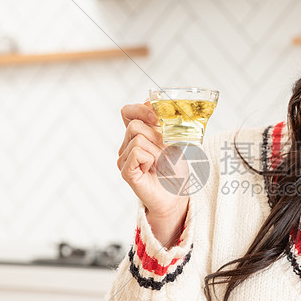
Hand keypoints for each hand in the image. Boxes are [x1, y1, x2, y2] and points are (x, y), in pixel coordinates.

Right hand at [117, 101, 189, 223]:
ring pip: (138, 139)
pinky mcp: (126, 171)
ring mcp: (124, 159)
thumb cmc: (175, 170)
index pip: (127, 112)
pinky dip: (151, 159)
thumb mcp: (174, 141)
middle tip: (166, 152)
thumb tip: (153, 103)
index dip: (140, 109)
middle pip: (135, 125)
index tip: (157, 117)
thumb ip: (163, 124)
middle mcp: (126, 146)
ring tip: (161, 164)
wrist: (177, 197)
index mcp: (137, 135)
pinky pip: (137, 152)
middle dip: (156, 136)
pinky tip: (153, 169)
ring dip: (157, 151)